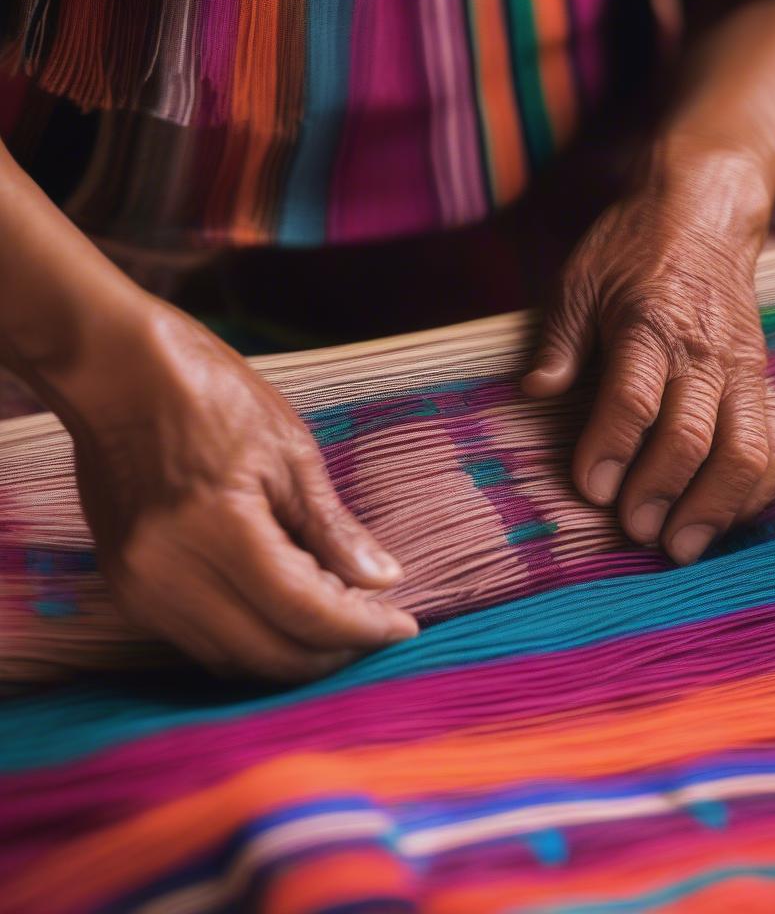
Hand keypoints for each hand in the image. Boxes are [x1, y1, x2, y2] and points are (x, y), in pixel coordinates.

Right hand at [67, 300, 416, 680]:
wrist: (115, 372)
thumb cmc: (210, 395)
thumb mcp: (289, 452)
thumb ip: (333, 529)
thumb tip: (383, 580)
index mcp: (216, 528)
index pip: (304, 611)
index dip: (362, 628)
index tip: (402, 627)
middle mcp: (168, 572)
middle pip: (269, 653)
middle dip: (332, 653)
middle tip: (375, 628)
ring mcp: (139, 585)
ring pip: (231, 661)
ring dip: (291, 653)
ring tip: (337, 622)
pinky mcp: (125, 586)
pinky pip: (198, 642)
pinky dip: (250, 639)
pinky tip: (285, 612)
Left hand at [523, 147, 774, 563]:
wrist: (706, 215)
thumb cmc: (633, 251)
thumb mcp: (578, 281)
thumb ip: (558, 342)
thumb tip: (536, 393)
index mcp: (649, 323)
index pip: (634, 397)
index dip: (612, 447)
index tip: (593, 490)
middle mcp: (704, 352)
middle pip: (693, 435)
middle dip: (663, 492)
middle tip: (636, 534)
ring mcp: (743, 371)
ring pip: (747, 451)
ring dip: (717, 507)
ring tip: (683, 547)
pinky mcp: (765, 385)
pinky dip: (758, 491)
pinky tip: (726, 518)